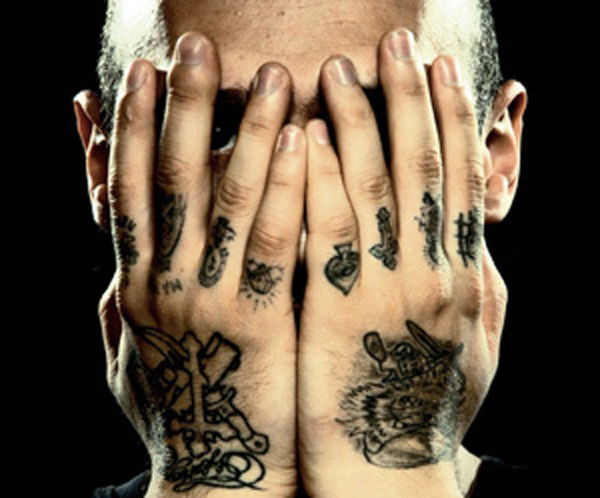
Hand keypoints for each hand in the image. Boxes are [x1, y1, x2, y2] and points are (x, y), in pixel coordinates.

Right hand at [97, 31, 305, 496]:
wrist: (213, 478)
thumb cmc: (179, 413)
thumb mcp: (134, 352)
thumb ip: (129, 300)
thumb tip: (120, 259)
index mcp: (136, 286)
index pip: (130, 192)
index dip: (133, 131)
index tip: (141, 76)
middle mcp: (165, 284)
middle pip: (174, 179)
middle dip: (184, 109)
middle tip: (196, 47)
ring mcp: (210, 301)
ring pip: (227, 199)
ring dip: (246, 131)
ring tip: (267, 73)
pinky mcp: (260, 322)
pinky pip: (275, 242)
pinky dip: (285, 187)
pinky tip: (304, 140)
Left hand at [299, 28, 507, 496]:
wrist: (391, 473)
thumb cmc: (428, 411)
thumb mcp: (470, 345)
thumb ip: (472, 288)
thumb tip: (474, 240)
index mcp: (463, 276)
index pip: (457, 180)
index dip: (450, 120)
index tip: (438, 68)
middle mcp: (431, 273)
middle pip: (420, 168)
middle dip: (407, 100)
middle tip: (394, 41)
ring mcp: (385, 288)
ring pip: (374, 188)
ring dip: (359, 122)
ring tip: (339, 67)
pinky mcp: (335, 309)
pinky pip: (327, 230)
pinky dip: (318, 178)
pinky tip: (304, 134)